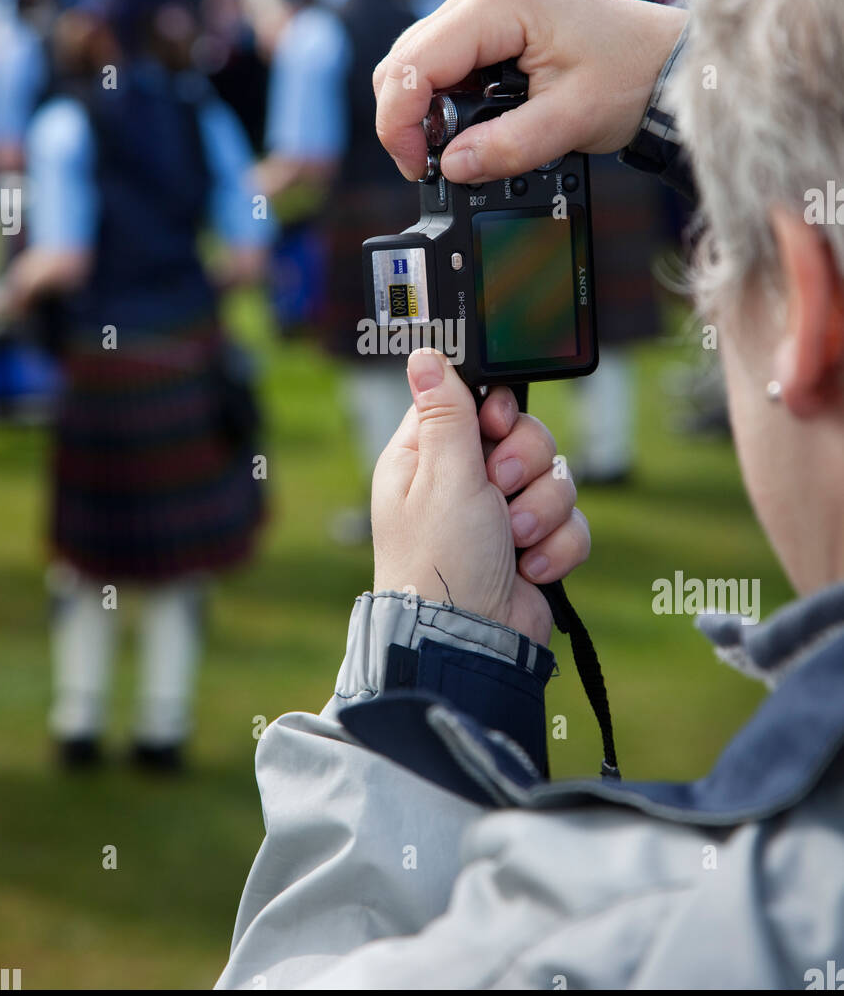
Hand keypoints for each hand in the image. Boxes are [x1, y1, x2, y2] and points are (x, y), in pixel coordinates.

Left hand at [372, 349, 589, 646]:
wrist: (471, 642)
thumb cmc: (440, 562)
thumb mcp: (442, 476)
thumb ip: (446, 413)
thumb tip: (424, 353)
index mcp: (429, 457)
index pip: (474, 400)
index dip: (496, 409)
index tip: (496, 424)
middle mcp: (465, 482)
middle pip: (525, 434)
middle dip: (524, 464)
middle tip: (498, 489)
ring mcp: (502, 515)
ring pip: (556, 476)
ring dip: (541, 510)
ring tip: (513, 539)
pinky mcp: (535, 546)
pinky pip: (572, 522)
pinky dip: (556, 547)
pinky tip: (528, 568)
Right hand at [373, 0, 686, 182]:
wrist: (667, 61)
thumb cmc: (632, 74)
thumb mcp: (570, 121)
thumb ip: (507, 147)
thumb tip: (451, 168)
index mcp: (494, 4)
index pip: (412, 65)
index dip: (400, 124)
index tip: (419, 169)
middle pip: (403, 65)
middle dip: (409, 122)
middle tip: (438, 168)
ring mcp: (480, 8)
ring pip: (416, 67)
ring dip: (426, 115)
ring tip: (463, 150)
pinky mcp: (487, 28)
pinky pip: (442, 69)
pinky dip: (445, 105)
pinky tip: (474, 128)